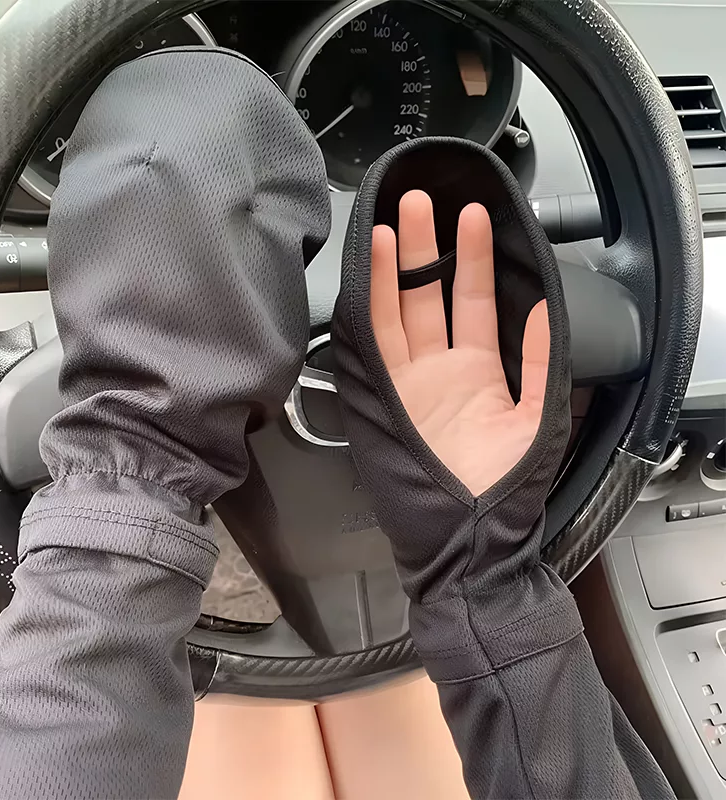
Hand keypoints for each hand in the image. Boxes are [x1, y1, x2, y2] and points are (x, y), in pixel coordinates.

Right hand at [371, 190, 549, 496]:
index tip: (475, 218)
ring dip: (396, 265)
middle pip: (430, 295)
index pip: (473, 301)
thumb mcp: (538, 419)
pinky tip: (371, 265)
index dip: (473, 259)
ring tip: (395, 218)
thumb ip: (542, 360)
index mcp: (478, 371)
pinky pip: (374, 340)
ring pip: (398, 309)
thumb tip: (544, 307)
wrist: (466, 535)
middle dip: (427, 247)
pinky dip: (371, 301)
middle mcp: (439, 369)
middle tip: (424, 201)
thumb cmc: (505, 486)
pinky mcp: (383, 394)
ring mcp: (408, 380)